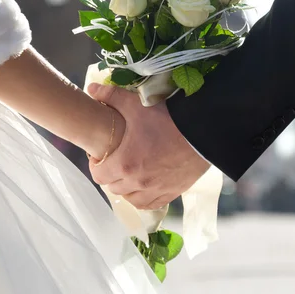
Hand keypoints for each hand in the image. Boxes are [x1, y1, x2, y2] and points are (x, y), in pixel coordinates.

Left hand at [87, 83, 210, 209]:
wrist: (202, 131)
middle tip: (116, 160)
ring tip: (130, 174)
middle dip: (111, 175)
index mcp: (125, 164)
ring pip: (131, 199)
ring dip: (126, 188)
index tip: (101, 154)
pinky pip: (151, 204)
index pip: (98, 175)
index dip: (96, 165)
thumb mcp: (136, 104)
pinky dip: (144, 197)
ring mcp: (156, 190)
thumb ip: (111, 96)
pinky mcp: (172, 192)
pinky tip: (145, 186)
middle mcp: (138, 182)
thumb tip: (92, 89)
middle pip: (113, 188)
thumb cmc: (168, 119)